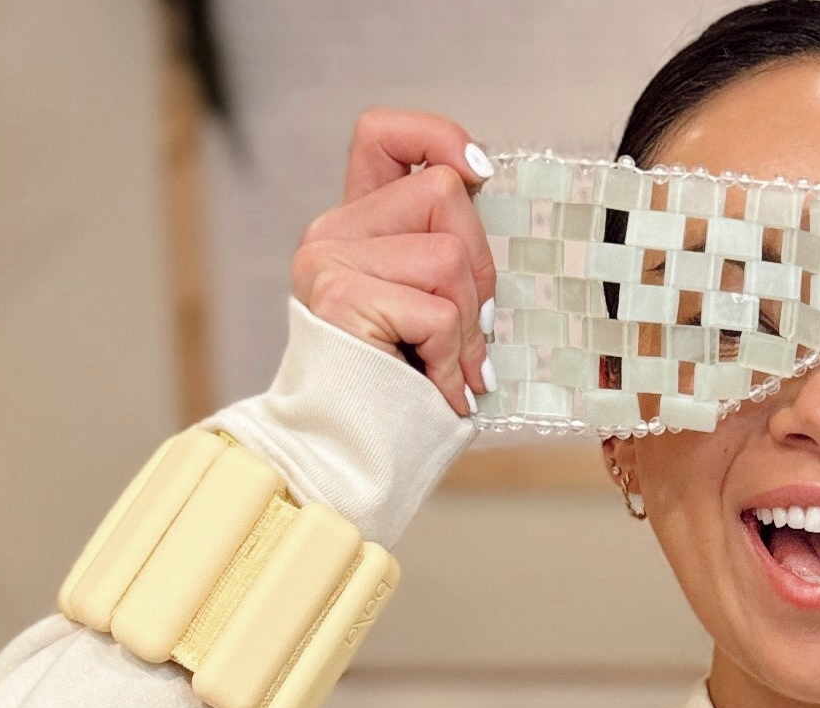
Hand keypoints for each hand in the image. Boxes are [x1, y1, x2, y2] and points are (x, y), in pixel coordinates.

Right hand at [291, 108, 499, 417]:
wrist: (346, 461)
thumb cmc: (400, 395)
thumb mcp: (430, 312)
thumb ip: (445, 257)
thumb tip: (490, 208)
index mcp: (353, 226)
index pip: (383, 134)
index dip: (439, 137)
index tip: (479, 174)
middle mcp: (330, 233)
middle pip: (443, 193)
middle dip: (478, 269)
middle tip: (463, 334)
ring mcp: (329, 261)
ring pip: (449, 257)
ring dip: (466, 328)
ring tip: (443, 370)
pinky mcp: (340, 297)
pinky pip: (440, 312)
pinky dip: (452, 361)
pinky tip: (433, 389)